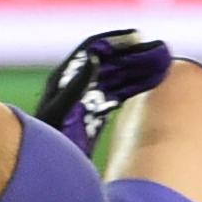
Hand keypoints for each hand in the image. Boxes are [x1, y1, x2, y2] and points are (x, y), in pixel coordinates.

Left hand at [33, 29, 171, 153]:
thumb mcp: (61, 109)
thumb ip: (78, 83)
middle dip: (133, 53)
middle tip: (158, 49)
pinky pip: (118, 93)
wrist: (39, 166)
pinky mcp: (93, 112)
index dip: (114, 39)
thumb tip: (95, 56)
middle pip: (109, 61)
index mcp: (64, 77)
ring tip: (162, 64)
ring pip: (117, 76)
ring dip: (138, 69)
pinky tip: (152, 83)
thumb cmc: (46, 138)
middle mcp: (75, 83)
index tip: (138, 35)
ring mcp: (85, 98)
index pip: (91, 48)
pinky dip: (135, 86)